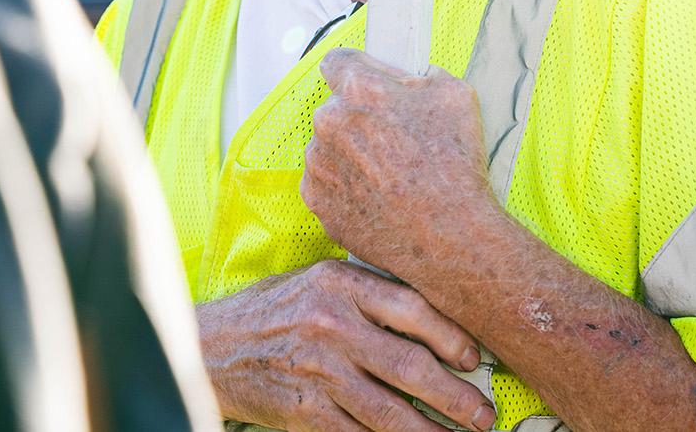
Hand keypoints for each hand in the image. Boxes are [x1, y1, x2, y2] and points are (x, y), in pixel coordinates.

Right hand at [198, 259, 495, 431]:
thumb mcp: (320, 280)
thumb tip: (437, 316)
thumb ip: (370, 292)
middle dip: (456, 397)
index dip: (453, 337)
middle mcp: (332, 324)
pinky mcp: (305, 411)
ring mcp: (318, 371)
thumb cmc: (276, 309)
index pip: (413, 308)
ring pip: (390, 411)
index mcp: (340, 283)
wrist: (212, 347)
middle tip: (483, 415)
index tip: (475, 359)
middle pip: (410, 366)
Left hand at [302, 49, 494, 276]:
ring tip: (389, 174)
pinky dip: (345, 185)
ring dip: (352, 153)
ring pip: (329, 146)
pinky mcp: (316, 199)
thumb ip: (423, 73)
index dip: (357, 70)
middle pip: (337, 107)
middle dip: (360, 117)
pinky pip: (325, 180)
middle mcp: (329, 122)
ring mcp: (318, 163)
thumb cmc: (454, 165)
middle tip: (395, 139)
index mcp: (359, 89)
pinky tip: (376, 195)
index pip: (338, 61)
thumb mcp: (456, 95)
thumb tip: (413, 75)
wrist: (448, 235)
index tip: (368, 82)